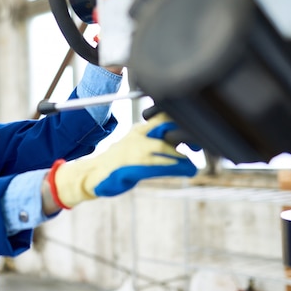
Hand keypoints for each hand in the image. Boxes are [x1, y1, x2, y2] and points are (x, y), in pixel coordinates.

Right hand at [48, 113, 196, 208]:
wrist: (94, 174)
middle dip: (186, 136)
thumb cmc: (117, 161)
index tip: (193, 129)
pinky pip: (161, 165)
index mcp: (139, 130)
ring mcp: (137, 152)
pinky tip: (188, 171)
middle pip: (168, 128)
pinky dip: (178, 168)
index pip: (163, 116)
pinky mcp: (136, 167)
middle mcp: (139, 137)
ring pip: (167, 149)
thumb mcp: (134, 144)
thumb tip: (176, 141)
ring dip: (184, 157)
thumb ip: (152, 139)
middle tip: (197, 147)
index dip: (181, 120)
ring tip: (192, 166)